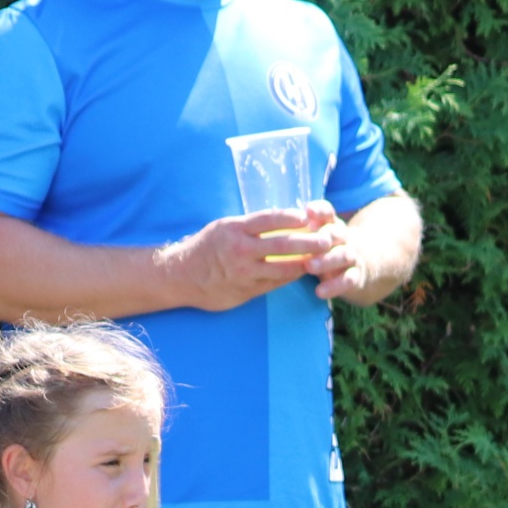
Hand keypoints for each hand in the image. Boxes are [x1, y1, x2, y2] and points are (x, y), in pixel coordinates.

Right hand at [163, 209, 345, 311]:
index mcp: (235, 229)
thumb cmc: (203, 248)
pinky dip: (288, 278)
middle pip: (282, 244)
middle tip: (325, 240)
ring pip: (281, 268)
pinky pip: (273, 284)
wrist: (181, 276)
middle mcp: (241, 250)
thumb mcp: (223, 228)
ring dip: (303, 264)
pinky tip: (300, 273)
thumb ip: (247, 227)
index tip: (307, 216)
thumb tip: (275, 220)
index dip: (291, 217)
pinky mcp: (245, 291)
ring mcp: (244, 273)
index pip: (269, 219)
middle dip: (307, 242)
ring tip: (320, 259)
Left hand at [298, 200, 366, 300]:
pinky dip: (334, 286)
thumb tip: (271, 225)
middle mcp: (344, 238)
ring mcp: (352, 256)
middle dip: (322, 237)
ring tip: (309, 267)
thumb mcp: (317, 239)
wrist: (358, 268)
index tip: (308, 210)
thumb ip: (301, 233)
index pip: (328, 212)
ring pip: (343, 255)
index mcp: (333, 225)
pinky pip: (348, 280)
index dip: (319, 211)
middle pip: (336, 233)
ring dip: (326, 261)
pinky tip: (319, 292)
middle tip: (306, 243)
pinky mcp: (356, 276)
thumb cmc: (326, 251)